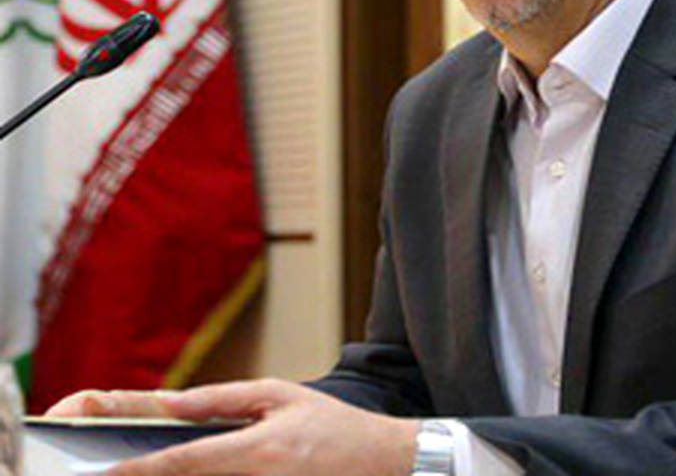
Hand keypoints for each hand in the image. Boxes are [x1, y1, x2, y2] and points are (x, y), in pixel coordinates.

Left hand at [51, 379, 417, 474]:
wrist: (383, 462)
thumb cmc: (333, 426)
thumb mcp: (282, 396)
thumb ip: (224, 399)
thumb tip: (172, 403)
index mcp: (259, 450)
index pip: (184, 462)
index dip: (139, 470)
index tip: (104, 471)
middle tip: (116, 470)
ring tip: (150, 466)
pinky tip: (204, 469)